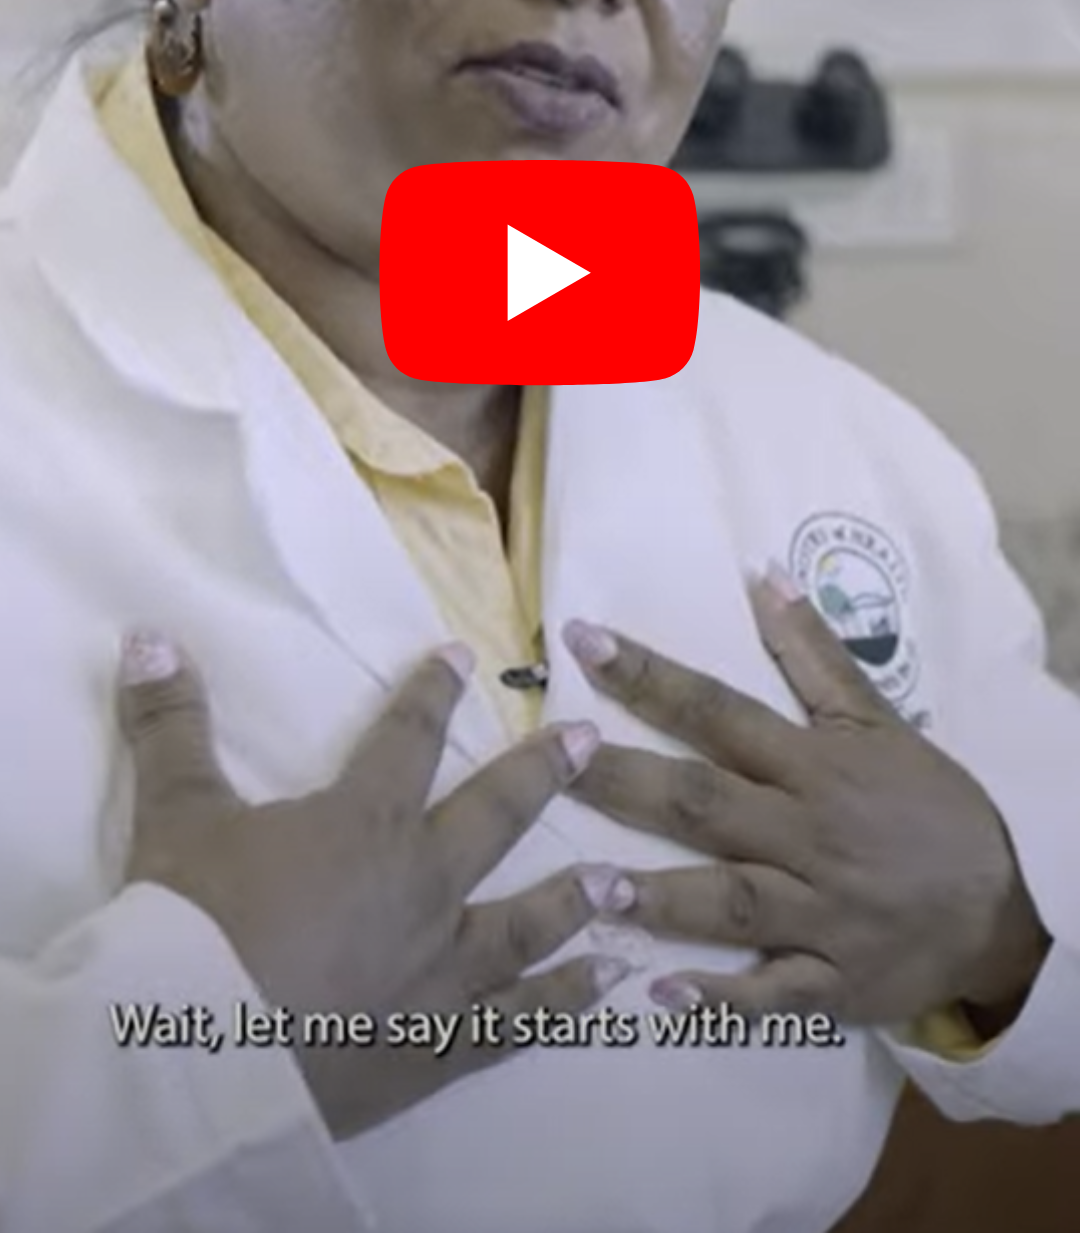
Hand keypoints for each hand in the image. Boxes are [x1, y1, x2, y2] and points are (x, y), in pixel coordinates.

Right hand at [117, 631, 630, 1136]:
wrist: (194, 1054)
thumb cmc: (191, 927)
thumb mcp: (175, 815)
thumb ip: (170, 726)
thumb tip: (149, 636)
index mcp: (365, 825)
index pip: (406, 741)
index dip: (431, 694)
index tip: (463, 659)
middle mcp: (421, 890)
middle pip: (494, 819)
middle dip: (542, 774)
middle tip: (589, 743)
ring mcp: (438, 974)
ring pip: (527, 927)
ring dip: (576, 902)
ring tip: (622, 885)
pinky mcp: (437, 1049)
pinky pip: (516, 1025)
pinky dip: (565, 1007)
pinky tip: (605, 992)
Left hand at [562, 567, 1048, 1028]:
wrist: (1002, 905)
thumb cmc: (929, 806)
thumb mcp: (876, 720)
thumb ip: (813, 651)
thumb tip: (761, 573)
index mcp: (811, 765)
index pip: (718, 711)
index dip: (649, 676)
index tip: (582, 641)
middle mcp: (806, 835)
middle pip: (704, 803)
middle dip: (626, 780)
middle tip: (553, 762)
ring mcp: (818, 913)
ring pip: (730, 901)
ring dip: (662, 896)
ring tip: (592, 887)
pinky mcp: (831, 982)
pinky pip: (772, 993)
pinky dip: (721, 996)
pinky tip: (663, 993)